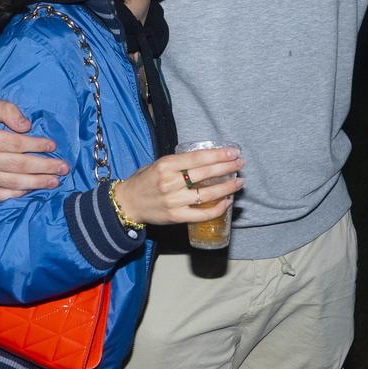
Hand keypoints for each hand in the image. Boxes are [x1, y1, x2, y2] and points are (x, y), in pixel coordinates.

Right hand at [0, 97, 68, 200]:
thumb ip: (8, 110)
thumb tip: (27, 126)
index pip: (16, 145)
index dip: (37, 146)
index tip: (53, 145)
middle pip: (18, 166)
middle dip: (44, 168)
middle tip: (63, 168)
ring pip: (11, 183)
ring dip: (36, 184)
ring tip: (54, 181)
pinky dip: (15, 194)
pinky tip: (30, 189)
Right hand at [114, 147, 243, 225]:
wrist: (127, 203)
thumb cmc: (144, 181)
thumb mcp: (158, 165)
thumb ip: (178, 163)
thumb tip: (205, 159)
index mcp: (166, 165)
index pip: (198, 158)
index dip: (218, 155)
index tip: (233, 152)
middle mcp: (170, 182)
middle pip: (205, 173)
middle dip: (227, 168)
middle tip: (240, 164)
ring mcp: (174, 200)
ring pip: (206, 194)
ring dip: (227, 188)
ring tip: (239, 182)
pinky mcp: (176, 216)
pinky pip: (201, 214)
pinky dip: (217, 208)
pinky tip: (227, 202)